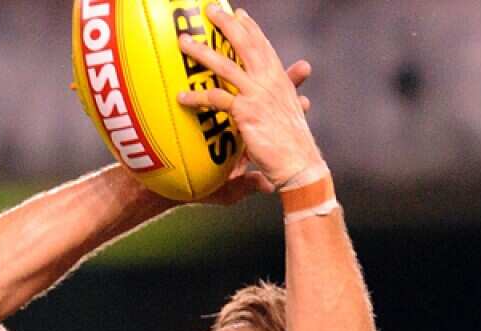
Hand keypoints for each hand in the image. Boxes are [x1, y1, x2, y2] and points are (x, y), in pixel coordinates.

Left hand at [177, 4, 324, 188]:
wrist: (299, 165)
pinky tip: (181, 97)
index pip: (263, 47)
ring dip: (202, 52)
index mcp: (280, 80)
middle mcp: (270, 82)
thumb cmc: (292, 146)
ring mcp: (258, 95)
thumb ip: (284, 100)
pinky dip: (197, 98)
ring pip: (225, 66)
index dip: (250, 29)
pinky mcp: (246, 112)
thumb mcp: (289, 115)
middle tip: (210, 10)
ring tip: (184, 42)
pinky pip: (216, 98)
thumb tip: (291, 97)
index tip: (238, 13)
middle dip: (227, 24)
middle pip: (246, 45)